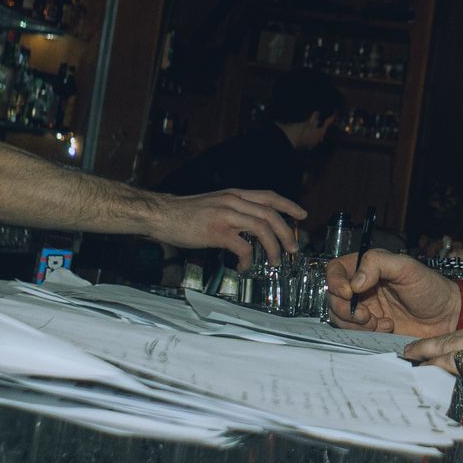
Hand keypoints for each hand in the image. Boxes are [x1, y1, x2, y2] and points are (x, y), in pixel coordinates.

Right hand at [143, 189, 305, 269]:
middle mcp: (232, 201)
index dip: (288, 205)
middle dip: (286, 232)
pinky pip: (243, 247)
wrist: (160, 215)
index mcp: (234, 194)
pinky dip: (248, 260)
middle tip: (293, 248)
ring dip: (273, 247)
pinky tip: (244, 267)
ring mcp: (225, 215)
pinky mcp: (217, 232)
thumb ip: (232, 211)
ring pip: (262, 228)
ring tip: (275, 261)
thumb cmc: (184, 213)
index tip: (301, 215)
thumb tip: (248, 228)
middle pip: (270, 213)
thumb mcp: (213, 204)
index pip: (268, 196)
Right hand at [325, 250, 460, 336]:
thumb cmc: (431, 287)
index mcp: (367, 267)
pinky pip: (354, 332)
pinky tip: (387, 327)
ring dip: (355, 323)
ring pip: (340, 316)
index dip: (335, 281)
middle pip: (333, 297)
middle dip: (346, 309)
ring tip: (378, 322)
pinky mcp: (371, 328)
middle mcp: (362, 287)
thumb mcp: (407, 267)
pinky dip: (366, 332)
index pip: (335, 270)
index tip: (349, 293)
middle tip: (367, 315)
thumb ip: (378, 264)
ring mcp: (365, 308)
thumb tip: (354, 282)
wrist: (447, 317)